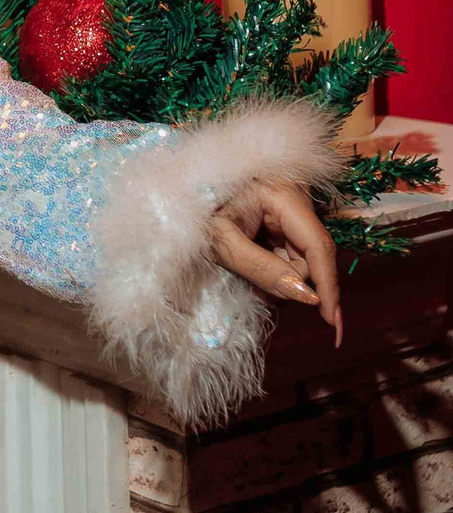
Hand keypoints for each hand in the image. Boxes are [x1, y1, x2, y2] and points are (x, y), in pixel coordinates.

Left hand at [208, 182, 343, 346]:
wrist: (179, 190)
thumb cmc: (195, 209)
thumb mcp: (222, 241)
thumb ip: (262, 269)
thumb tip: (306, 297)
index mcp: (284, 195)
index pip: (319, 246)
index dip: (327, 285)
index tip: (332, 321)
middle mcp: (296, 199)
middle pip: (309, 256)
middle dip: (287, 279)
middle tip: (249, 279)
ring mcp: (291, 208)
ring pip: (299, 258)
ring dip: (276, 273)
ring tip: (242, 261)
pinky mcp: (283, 218)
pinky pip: (287, 252)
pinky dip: (272, 264)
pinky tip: (250, 257)